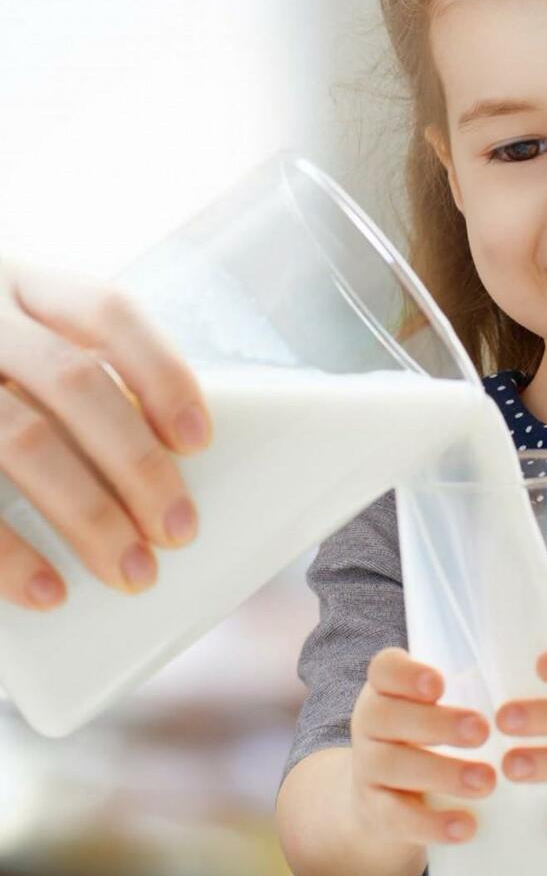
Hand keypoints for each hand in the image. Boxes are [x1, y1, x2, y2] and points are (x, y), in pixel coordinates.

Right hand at [0, 256, 211, 609]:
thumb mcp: (18, 344)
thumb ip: (75, 382)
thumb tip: (170, 467)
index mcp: (20, 283)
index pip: (107, 312)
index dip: (162, 374)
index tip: (199, 442)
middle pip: (74, 382)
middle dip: (137, 463)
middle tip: (178, 531)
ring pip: (20, 439)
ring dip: (87, 514)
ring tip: (131, 572)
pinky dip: (4, 554)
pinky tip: (46, 591)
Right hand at [349, 647, 497, 846]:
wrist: (386, 797)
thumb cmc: (430, 735)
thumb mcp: (442, 706)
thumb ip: (473, 688)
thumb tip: (535, 682)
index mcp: (387, 688)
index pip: (384, 670)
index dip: (407, 675)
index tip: (440, 685)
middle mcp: (369, 723)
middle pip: (388, 716)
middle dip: (437, 724)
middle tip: (483, 732)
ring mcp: (367, 768)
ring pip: (392, 766)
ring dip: (442, 773)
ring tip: (487, 781)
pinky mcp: (375, 812)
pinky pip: (396, 817)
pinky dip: (431, 823)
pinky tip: (466, 826)